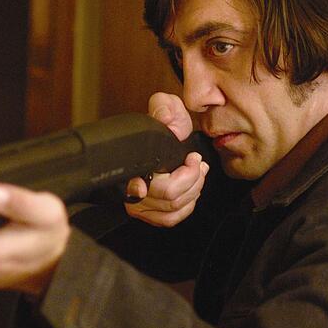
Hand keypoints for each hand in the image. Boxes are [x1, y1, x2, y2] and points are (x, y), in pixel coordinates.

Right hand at [124, 92, 208, 226]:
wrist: (160, 136)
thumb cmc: (161, 126)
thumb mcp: (164, 108)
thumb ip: (164, 108)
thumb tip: (164, 119)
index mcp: (131, 164)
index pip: (136, 186)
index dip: (154, 184)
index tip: (183, 164)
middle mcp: (130, 188)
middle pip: (168, 197)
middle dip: (192, 178)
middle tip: (197, 163)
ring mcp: (138, 204)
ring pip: (172, 209)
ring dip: (192, 191)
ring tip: (196, 173)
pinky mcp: (147, 214)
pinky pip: (170, 219)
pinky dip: (186, 206)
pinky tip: (190, 191)